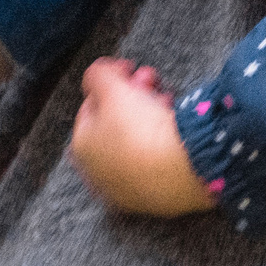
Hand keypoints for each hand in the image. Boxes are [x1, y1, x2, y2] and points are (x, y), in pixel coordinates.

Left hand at [70, 59, 216, 217]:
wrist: (184, 170)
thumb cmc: (143, 129)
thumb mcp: (115, 89)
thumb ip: (98, 74)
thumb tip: (96, 73)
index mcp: (81, 146)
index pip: (91, 104)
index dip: (112, 81)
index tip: (132, 68)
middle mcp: (96, 172)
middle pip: (113, 122)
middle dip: (132, 95)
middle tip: (152, 81)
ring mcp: (124, 188)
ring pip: (133, 141)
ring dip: (148, 114)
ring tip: (167, 101)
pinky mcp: (150, 197)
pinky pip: (151, 161)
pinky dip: (159, 142)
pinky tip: (173, 130)